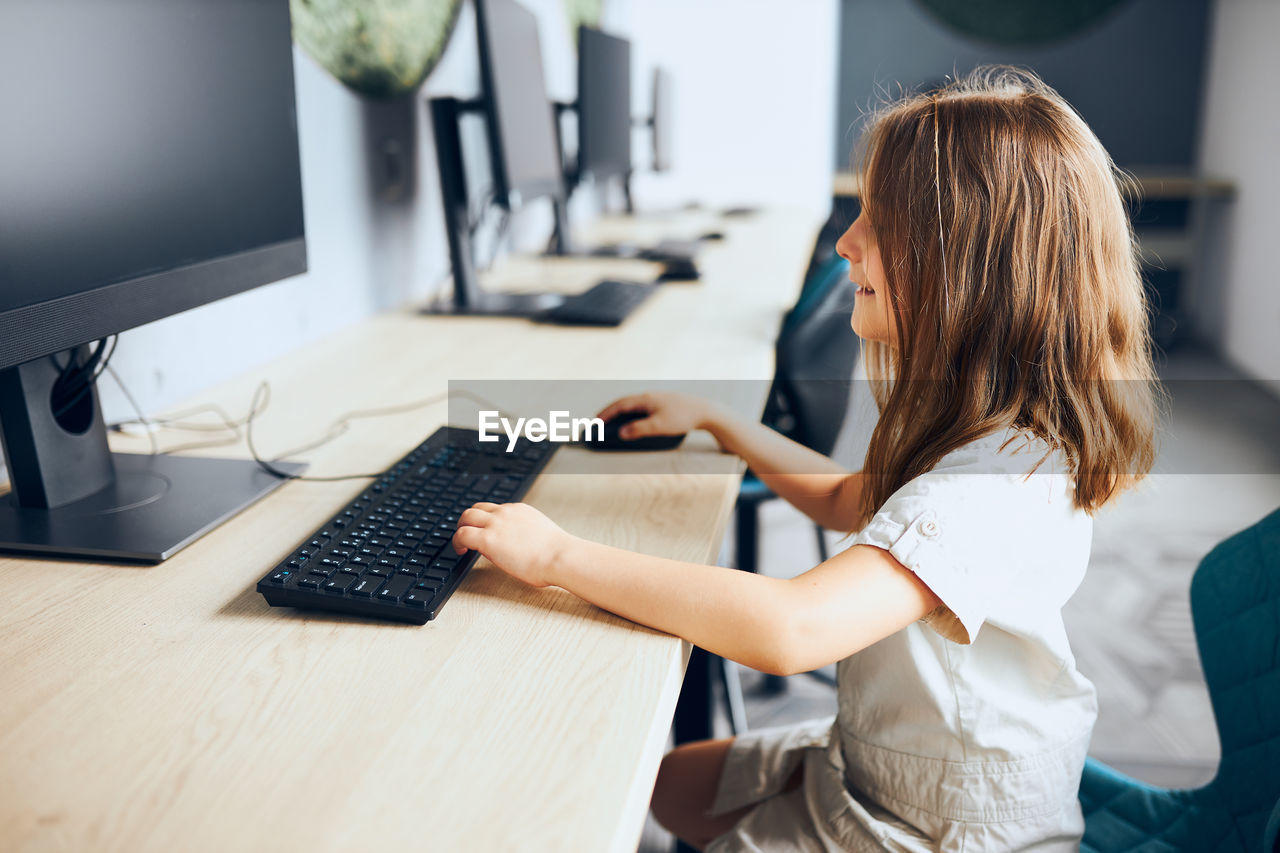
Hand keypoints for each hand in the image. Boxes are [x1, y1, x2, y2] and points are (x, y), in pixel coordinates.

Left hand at [452, 502, 576, 587]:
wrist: (559, 556)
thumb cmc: (556, 553)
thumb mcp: (540, 534)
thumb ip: (526, 533)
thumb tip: (522, 544)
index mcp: (519, 510)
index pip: (494, 509)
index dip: (484, 520)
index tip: (483, 530)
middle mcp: (505, 512)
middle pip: (476, 508)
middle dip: (468, 521)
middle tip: (466, 534)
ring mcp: (495, 523)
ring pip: (466, 517)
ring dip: (460, 528)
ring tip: (460, 543)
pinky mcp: (487, 539)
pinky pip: (462, 534)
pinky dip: (457, 542)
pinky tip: (460, 551)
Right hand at [596, 392, 718, 440]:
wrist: (705, 411)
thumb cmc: (682, 418)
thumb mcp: (659, 426)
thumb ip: (639, 429)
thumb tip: (621, 433)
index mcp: (645, 399)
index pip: (620, 405)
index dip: (606, 413)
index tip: (595, 422)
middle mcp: (649, 396)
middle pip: (624, 402)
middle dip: (610, 411)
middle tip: (598, 421)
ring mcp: (656, 399)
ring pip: (633, 404)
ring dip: (620, 411)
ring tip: (612, 421)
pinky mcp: (663, 403)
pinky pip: (641, 407)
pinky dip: (631, 413)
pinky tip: (633, 420)